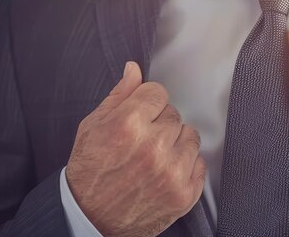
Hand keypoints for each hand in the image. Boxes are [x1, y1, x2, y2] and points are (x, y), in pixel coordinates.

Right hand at [66, 61, 205, 236]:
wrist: (90, 219)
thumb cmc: (89, 172)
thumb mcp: (93, 127)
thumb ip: (118, 96)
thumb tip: (134, 69)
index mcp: (128, 125)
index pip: (158, 92)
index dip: (147, 103)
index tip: (140, 116)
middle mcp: (153, 147)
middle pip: (174, 114)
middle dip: (159, 124)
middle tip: (141, 143)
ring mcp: (171, 172)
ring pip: (190, 137)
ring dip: (175, 144)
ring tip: (153, 158)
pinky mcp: (184, 193)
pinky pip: (199, 164)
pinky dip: (185, 167)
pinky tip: (164, 172)